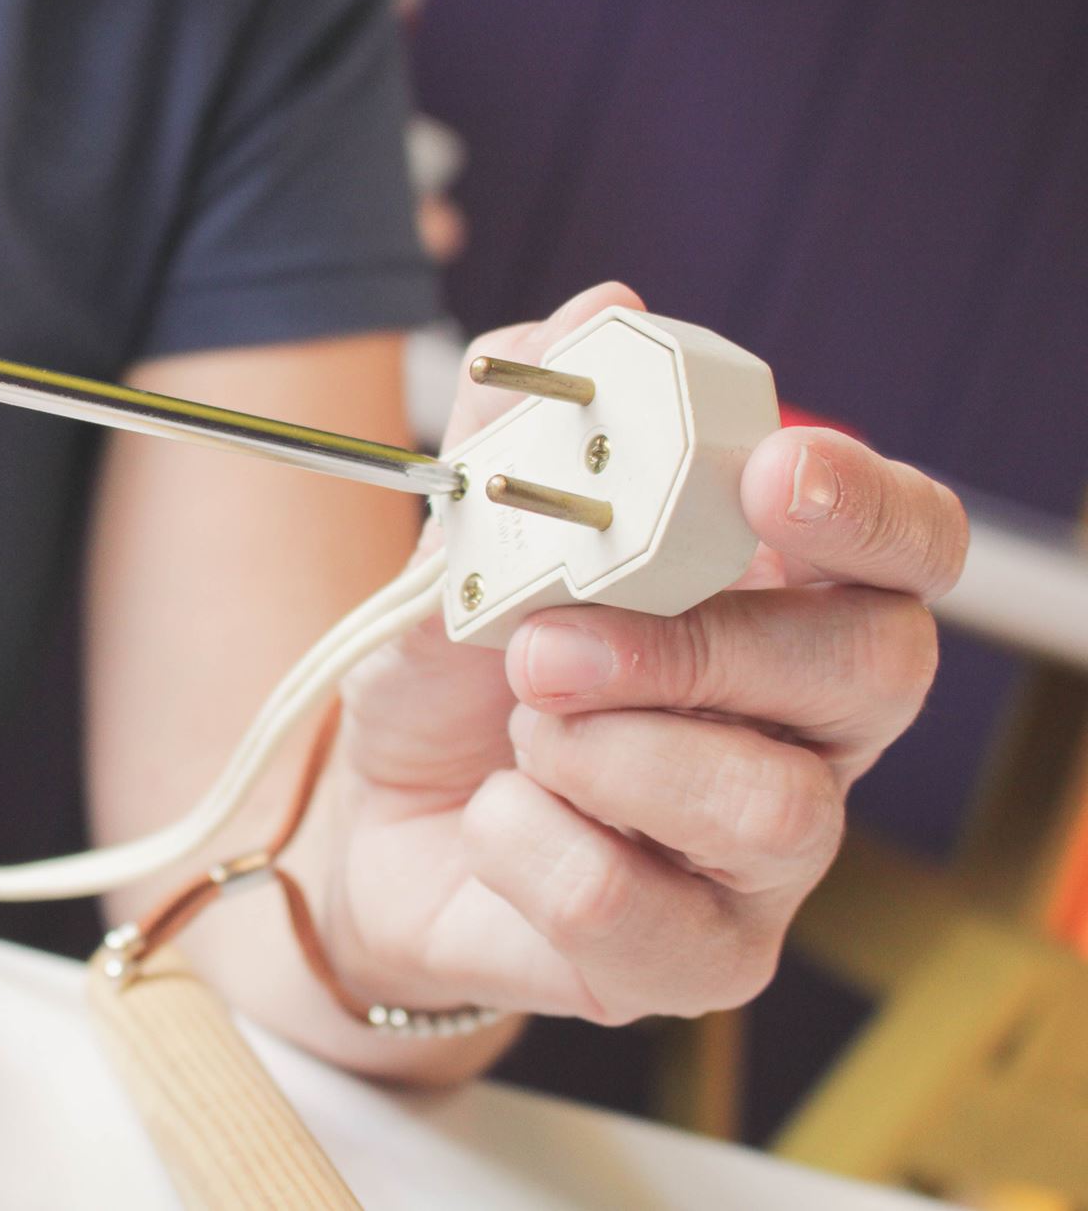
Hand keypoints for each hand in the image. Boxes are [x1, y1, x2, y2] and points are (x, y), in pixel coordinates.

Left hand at [323, 283, 968, 1024]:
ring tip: (516, 728)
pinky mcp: (700, 956)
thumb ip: (513, 437)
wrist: (364, 819)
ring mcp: (767, 853)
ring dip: (606, 753)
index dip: (869, 508)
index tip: (774, 471)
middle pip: (873, 673)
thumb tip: (588, 315)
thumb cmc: (449, 674)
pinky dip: (542, 851)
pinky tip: (495, 820)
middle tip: (547, 645)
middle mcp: (808, 724)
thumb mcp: (454, 543)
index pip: (907, 548)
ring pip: (772, 805)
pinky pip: (653, 916)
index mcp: (780, 599)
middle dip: (702, 645)